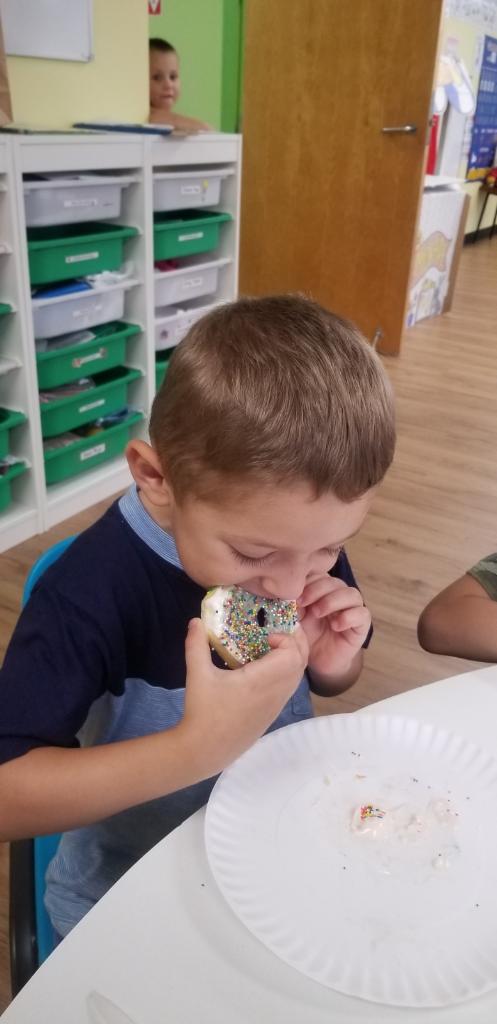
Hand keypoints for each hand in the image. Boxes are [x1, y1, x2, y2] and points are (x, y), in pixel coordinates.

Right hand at [181, 618, 308, 776]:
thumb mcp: (197, 675)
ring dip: (294, 656)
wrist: (205, 750)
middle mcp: (275, 693)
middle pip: (301, 662)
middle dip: (296, 642)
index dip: (286, 639)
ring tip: (277, 644)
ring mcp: (276, 705)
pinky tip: (268, 667)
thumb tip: (196, 621)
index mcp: (260, 681)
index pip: (292, 655)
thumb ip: (196, 645)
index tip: (267, 635)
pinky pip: (290, 688)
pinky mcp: (273, 714)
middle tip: (282, 629)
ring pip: (298, 676)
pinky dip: (289, 671)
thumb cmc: (202, 712)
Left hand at [299, 576, 370, 680]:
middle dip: (317, 590)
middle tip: (303, 603)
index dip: (308, 580)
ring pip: (352, 594)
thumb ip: (294, 605)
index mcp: (323, 590)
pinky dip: (348, 617)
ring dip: (333, 601)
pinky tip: (335, 626)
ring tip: (318, 613)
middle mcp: (340, 596)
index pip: (321, 574)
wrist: (319, 661)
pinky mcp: (361, 625)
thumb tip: (288, 595)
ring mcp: (353, 609)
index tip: (293, 594)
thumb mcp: (297, 619)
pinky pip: (362, 614)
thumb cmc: (308, 636)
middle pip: (335, 582)